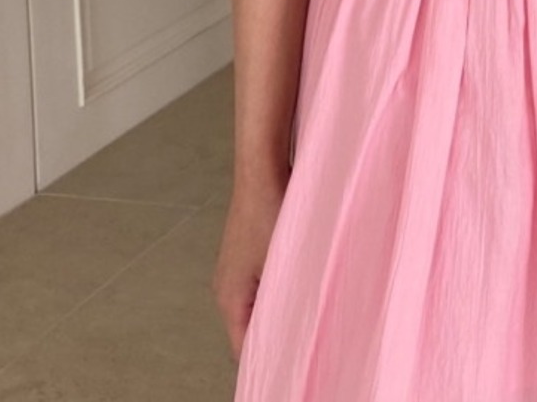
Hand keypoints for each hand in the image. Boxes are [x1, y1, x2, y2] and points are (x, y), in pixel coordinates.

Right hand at [213, 176, 288, 359]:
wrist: (262, 169)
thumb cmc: (271, 212)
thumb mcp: (282, 263)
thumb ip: (287, 300)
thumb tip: (298, 331)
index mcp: (230, 298)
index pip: (243, 348)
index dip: (266, 360)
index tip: (290, 367)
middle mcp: (228, 287)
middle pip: (249, 327)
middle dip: (275, 336)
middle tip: (306, 346)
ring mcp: (237, 268)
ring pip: (258, 304)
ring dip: (279, 310)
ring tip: (308, 319)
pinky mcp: (249, 252)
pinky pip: (263, 282)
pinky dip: (280, 289)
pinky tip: (303, 285)